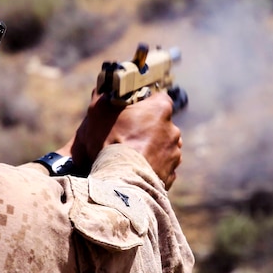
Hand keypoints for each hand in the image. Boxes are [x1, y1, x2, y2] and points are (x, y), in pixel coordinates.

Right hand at [59, 90, 182, 188]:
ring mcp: (174, 154)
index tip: (131, 111)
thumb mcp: (98, 111)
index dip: (144, 103)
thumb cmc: (109, 142)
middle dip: (147, 128)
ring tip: (129, 156)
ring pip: (162, 146)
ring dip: (150, 149)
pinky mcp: (171, 174)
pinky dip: (151, 168)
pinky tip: (135, 170)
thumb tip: (103, 89)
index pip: (158, 98)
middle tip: (126, 135)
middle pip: (160, 124)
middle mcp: (173, 130)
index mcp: (161, 109)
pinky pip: (161, 167)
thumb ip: (103, 96)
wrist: (119, 182)